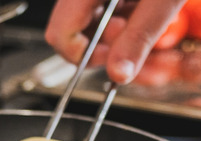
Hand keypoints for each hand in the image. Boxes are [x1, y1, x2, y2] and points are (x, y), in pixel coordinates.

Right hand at [45, 0, 186, 83]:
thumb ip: (140, 36)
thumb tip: (119, 73)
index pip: (60, 34)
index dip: (84, 55)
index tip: (111, 60)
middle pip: (70, 25)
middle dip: (101, 40)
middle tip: (131, 35)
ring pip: (85, 13)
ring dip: (111, 25)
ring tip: (140, 13)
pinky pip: (98, 0)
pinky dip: (117, 8)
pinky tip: (139, 2)